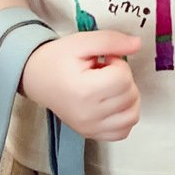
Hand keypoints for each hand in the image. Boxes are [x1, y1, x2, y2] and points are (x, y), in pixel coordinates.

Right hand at [21, 30, 141, 140]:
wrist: (36, 78)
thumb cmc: (58, 58)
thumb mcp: (83, 41)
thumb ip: (112, 40)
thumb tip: (138, 44)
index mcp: (84, 91)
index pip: (123, 79)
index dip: (119, 64)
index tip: (105, 61)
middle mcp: (88, 115)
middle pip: (130, 96)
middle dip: (123, 78)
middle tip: (105, 71)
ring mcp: (89, 128)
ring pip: (132, 116)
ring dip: (129, 97)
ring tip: (111, 87)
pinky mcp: (90, 134)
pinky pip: (122, 132)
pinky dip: (124, 117)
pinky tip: (114, 103)